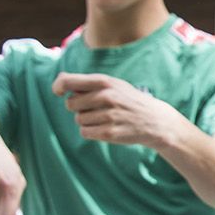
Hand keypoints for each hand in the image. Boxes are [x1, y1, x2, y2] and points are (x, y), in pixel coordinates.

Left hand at [52, 73, 183, 147]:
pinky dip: (91, 132)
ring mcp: (109, 115)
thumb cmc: (128, 100)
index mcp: (105, 82)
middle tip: (96, 108)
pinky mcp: (110, 132)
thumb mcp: (113, 85)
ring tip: (106, 118)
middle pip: (70, 104)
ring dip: (87, 121)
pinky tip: (106, 128)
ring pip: (78, 120)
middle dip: (79, 107)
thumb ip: (87, 82)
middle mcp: (106, 97)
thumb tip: (59, 82)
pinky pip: (85, 132)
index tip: (59, 92)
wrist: (156, 121)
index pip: (68, 82)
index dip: (58, 87)